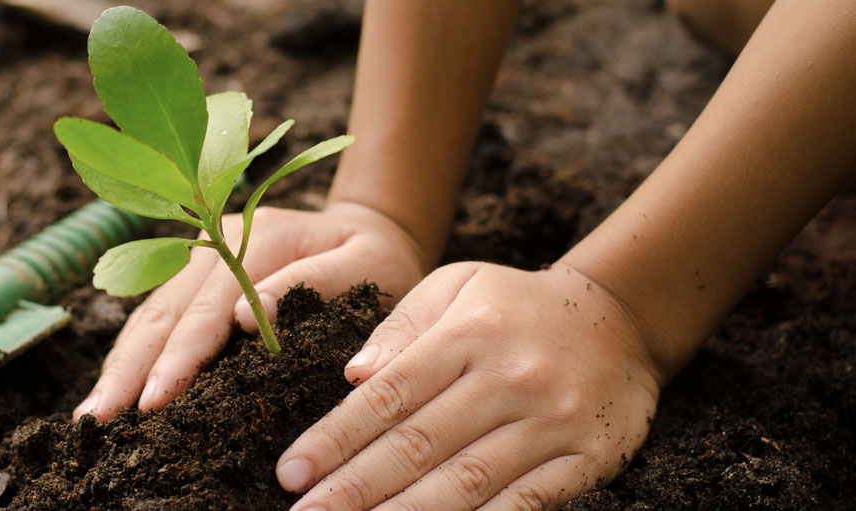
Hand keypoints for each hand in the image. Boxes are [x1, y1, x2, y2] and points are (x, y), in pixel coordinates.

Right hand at [72, 201, 431, 420]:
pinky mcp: (194, 278)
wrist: (371, 229)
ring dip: (119, 366)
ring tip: (92, 415)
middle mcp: (215, 242)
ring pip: (148, 316)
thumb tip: (248, 317)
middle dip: (129, 369)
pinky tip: (113, 390)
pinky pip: (155, 318)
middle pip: (162, 312)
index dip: (179, 356)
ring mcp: (199, 258)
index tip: (156, 399)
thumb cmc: (377, 258)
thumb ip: (317, 282)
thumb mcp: (368, 265)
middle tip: (99, 419)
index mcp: (256, 237)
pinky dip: (132, 355)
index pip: (207, 308)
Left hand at [277, 262, 664, 509]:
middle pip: (417, 447)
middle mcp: (508, 380)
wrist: (623, 318)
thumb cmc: (516, 305)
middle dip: (353, 489)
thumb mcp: (457, 285)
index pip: (388, 396)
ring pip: (465, 483)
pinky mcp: (585, 460)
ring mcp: (550, 424)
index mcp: (468, 335)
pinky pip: (525, 506)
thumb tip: (353, 375)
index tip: (290, 472)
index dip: (335, 439)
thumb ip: (402, 325)